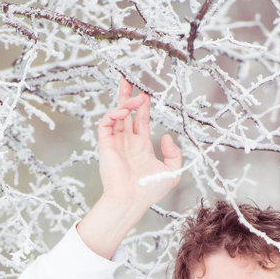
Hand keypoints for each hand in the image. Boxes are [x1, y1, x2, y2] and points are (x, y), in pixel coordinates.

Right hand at [79, 78, 181, 258]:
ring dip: (125, 101)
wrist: (132, 200)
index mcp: (141, 146)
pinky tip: (124, 110)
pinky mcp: (106, 144)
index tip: (146, 93)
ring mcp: (116, 142)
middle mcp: (127, 142)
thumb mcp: (172, 171)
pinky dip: (114, 113)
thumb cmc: (150, 191)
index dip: (143, 106)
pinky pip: (107, 123)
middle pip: (126, 112)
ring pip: (117, 114)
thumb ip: (173, 153)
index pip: (140, 120)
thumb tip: (166, 136)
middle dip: (127, 95)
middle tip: (129, 78)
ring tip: (136, 95)